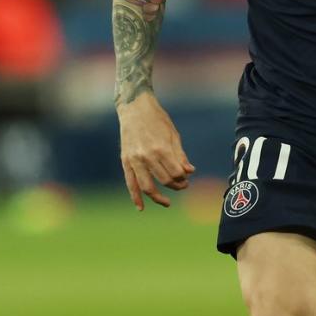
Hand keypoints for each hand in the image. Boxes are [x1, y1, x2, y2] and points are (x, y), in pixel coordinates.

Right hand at [117, 92, 194, 209]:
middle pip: (164, 180)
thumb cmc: (158, 120)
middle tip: (182, 185)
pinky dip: (135, 197)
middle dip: (176, 186)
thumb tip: (190, 171)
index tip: (187, 177)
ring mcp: (134, 160)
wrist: (135, 108)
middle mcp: (147, 156)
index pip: (176, 173)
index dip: (184, 178)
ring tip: (167, 202)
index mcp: (161, 149)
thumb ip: (180, 155)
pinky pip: (130, 183)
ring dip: (158, 197)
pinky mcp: (125, 161)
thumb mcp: (173, 135)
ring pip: (147, 186)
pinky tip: (141, 207)